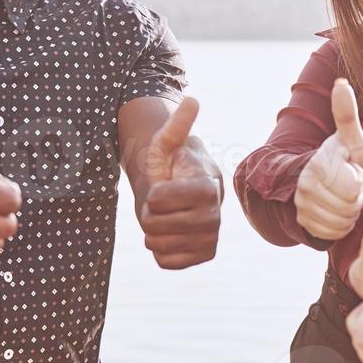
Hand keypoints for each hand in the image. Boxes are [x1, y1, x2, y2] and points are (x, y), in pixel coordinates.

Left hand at [139, 97, 222, 268]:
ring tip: (166, 217)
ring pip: (158, 246)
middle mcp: (214, 216)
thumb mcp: (167, 141)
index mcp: (206, 188)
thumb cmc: (171, 163)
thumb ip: (178, 124)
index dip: (151, 193)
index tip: (164, 183)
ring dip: (153, 232)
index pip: (157, 200)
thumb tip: (192, 100)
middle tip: (162, 203)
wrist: (184, 190)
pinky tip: (171, 235)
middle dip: (148, 213)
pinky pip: (166, 262)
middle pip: (153, 225)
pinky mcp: (204, 255)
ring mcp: (211, 238)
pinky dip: (160, 251)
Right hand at [295, 78, 362, 239]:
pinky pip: (334, 233)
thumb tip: (341, 81)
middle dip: (357, 198)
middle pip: (350, 206)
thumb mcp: (351, 140)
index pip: (354, 187)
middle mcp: (304, 186)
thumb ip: (347, 114)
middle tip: (350, 186)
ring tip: (343, 197)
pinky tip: (336, 211)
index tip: (352, 171)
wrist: (322, 182)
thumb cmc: (344, 159)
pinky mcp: (303, 223)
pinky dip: (340, 226)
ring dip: (350, 212)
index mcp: (317, 164)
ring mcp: (301, 206)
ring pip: (343, 221)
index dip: (360, 181)